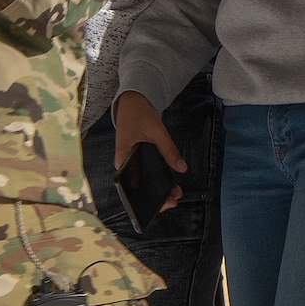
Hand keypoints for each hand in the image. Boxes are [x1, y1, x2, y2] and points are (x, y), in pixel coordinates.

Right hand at [113, 89, 185, 212]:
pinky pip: (145, 174)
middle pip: (138, 189)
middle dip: (156, 198)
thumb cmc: (138, 114)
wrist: (130, 101)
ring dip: (158, 190)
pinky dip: (157, 180)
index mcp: (122, 159)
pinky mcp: (136, 159)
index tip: (162, 204)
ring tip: (175, 194)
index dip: (146, 200)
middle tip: (174, 200)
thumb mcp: (157, 132)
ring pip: (142, 183)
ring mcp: (130, 162)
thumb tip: (182, 168)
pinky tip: (169, 185)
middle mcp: (124, 164)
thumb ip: (169, 150)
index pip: (131, 188)